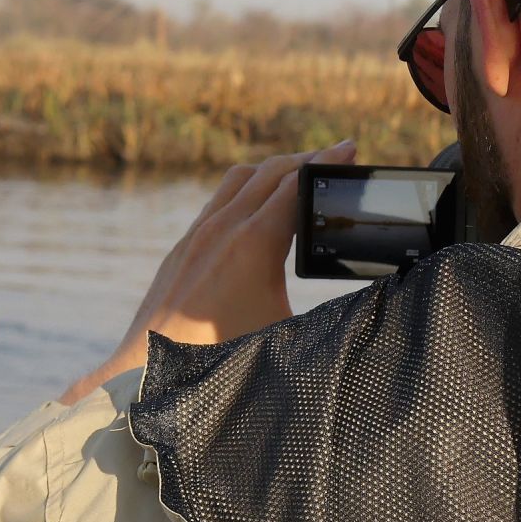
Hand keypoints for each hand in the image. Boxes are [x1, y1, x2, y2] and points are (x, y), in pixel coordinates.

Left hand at [61, 140, 356, 404]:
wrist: (146, 372)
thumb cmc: (219, 361)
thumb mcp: (285, 337)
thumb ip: (329, 318)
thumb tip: (374, 310)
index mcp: (253, 244)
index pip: (297, 185)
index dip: (328, 163)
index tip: (352, 149)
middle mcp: (221, 229)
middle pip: (270, 172)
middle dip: (307, 159)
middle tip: (336, 154)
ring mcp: (196, 236)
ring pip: (238, 180)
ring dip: (272, 170)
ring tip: (300, 172)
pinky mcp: (181, 249)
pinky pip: (217, 201)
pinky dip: (245, 188)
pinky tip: (256, 205)